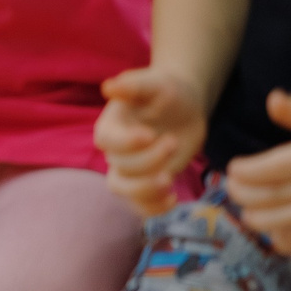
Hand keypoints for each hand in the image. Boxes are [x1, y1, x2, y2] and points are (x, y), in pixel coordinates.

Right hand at [98, 67, 206, 217]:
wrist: (184, 106)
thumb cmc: (165, 91)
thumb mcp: (153, 83)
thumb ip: (133, 86)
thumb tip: (109, 87)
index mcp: (110, 125)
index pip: (106, 141)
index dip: (126, 142)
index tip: (150, 134)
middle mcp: (115, 150)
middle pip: (120, 166)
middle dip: (149, 160)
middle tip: (173, 142)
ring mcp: (131, 169)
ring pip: (123, 190)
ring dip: (145, 191)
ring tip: (170, 183)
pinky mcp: (148, 182)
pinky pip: (140, 204)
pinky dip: (153, 208)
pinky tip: (174, 198)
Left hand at [227, 92, 290, 244]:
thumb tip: (272, 99)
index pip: (282, 164)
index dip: (253, 169)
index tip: (233, 168)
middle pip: (280, 194)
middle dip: (248, 194)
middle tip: (231, 188)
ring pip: (288, 221)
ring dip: (261, 219)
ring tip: (247, 213)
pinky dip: (284, 240)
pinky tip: (274, 233)